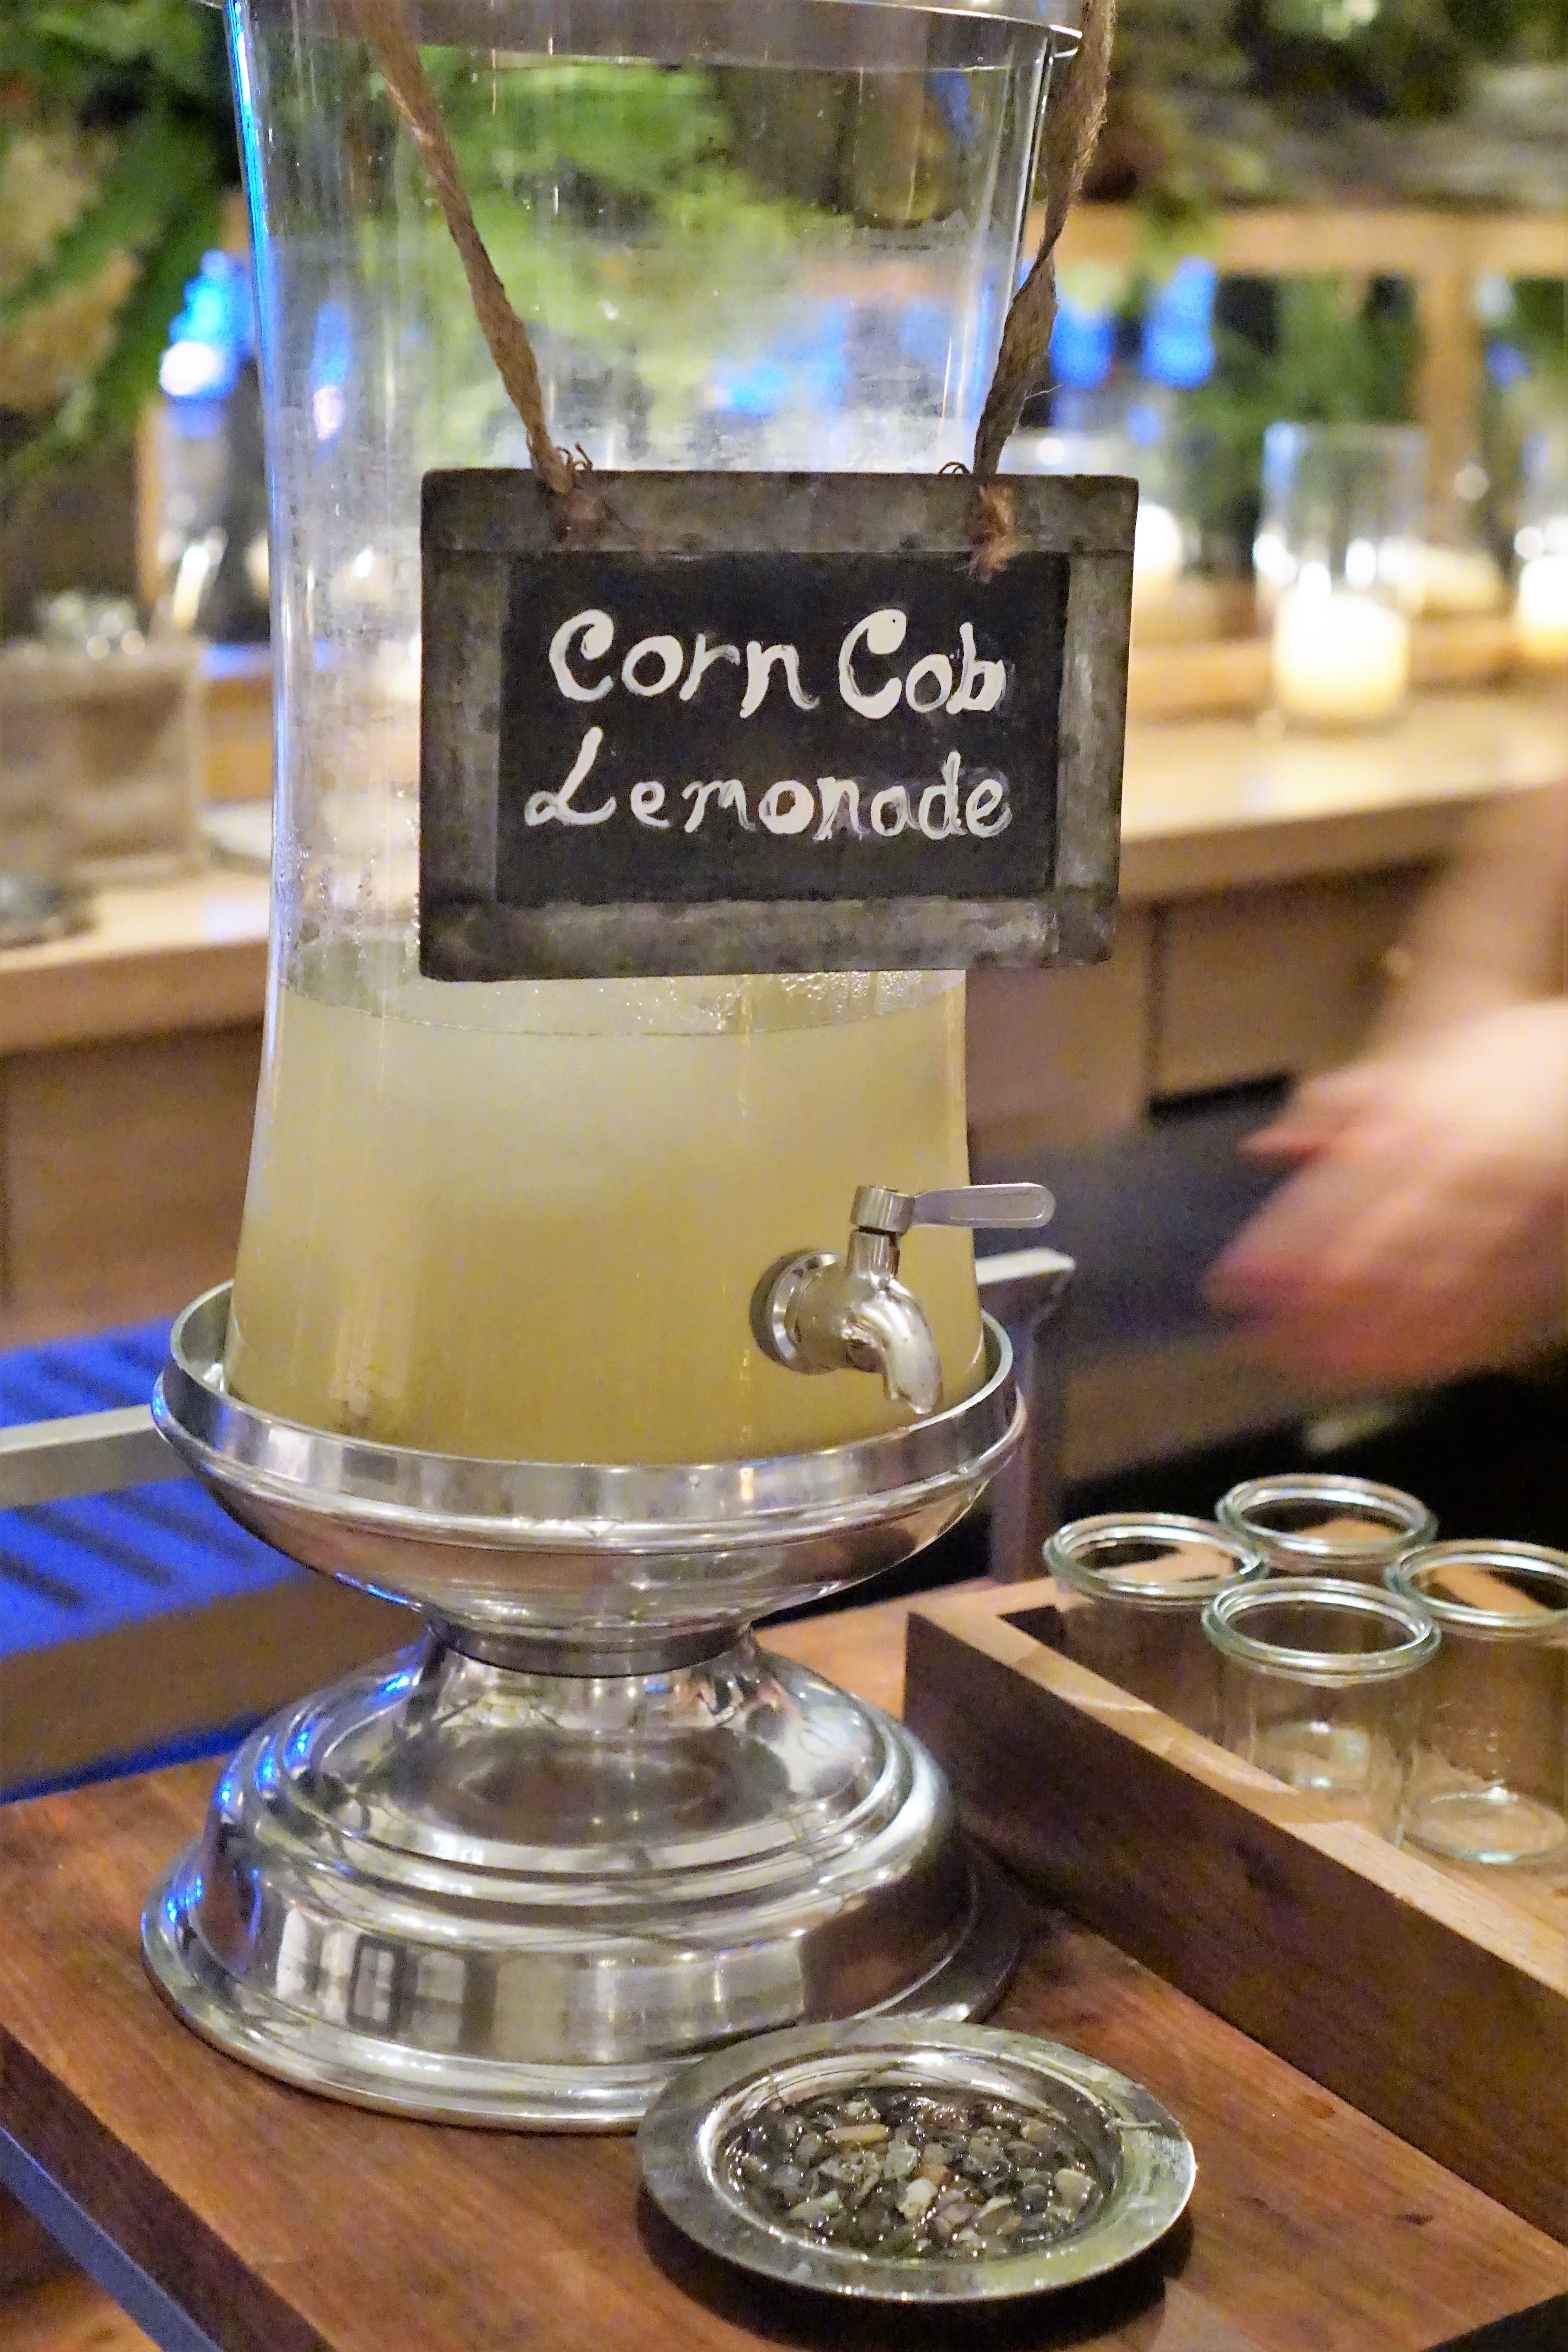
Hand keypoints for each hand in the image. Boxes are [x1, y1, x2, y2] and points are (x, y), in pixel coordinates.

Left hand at [1205, 1001, 1567, 1387]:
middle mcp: (1462, 1177)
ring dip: (1357, 1344)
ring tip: (1301, 1368)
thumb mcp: (1417, 1065)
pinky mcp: (1544, 1264)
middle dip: (1305, 1312)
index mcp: (1421, 1123)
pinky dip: (1429, 1353)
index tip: (1228, 1288)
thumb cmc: (1500, 1069)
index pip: (1333, 1200)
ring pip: (1425, 1303)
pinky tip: (1382, 1371)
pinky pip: (1485, 1321)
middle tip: (1252, 1344)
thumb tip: (1264, 1149)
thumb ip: (1336, 1106)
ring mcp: (1508, 1227)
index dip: (1277, 1253)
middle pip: (1372, 1260)